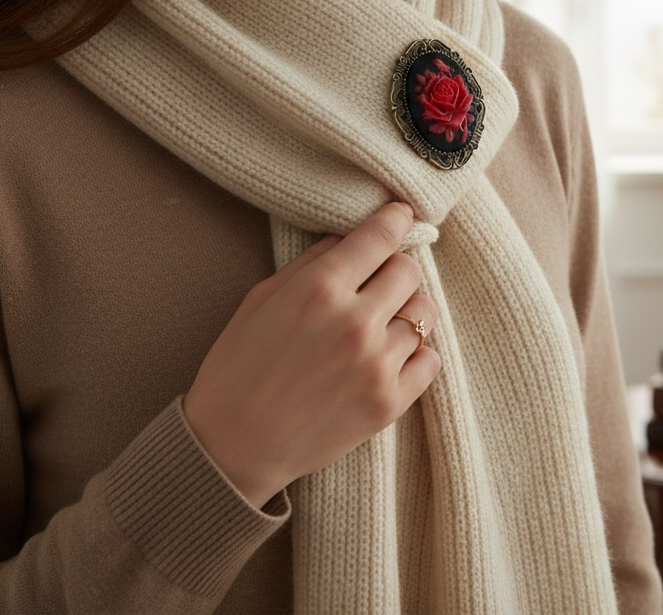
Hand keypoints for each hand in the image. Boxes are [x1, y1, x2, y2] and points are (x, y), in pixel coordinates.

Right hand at [183, 202, 440, 507]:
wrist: (231, 448)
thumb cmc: (238, 369)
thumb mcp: (260, 301)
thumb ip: (310, 263)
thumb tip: (348, 237)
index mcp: (318, 289)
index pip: (379, 237)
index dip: (395, 219)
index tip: (402, 214)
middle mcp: (354, 321)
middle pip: (409, 270)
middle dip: (395, 270)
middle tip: (378, 284)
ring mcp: (376, 364)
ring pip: (424, 313)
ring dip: (407, 313)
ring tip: (381, 326)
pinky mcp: (390, 402)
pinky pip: (431, 360)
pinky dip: (416, 355)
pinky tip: (389, 359)